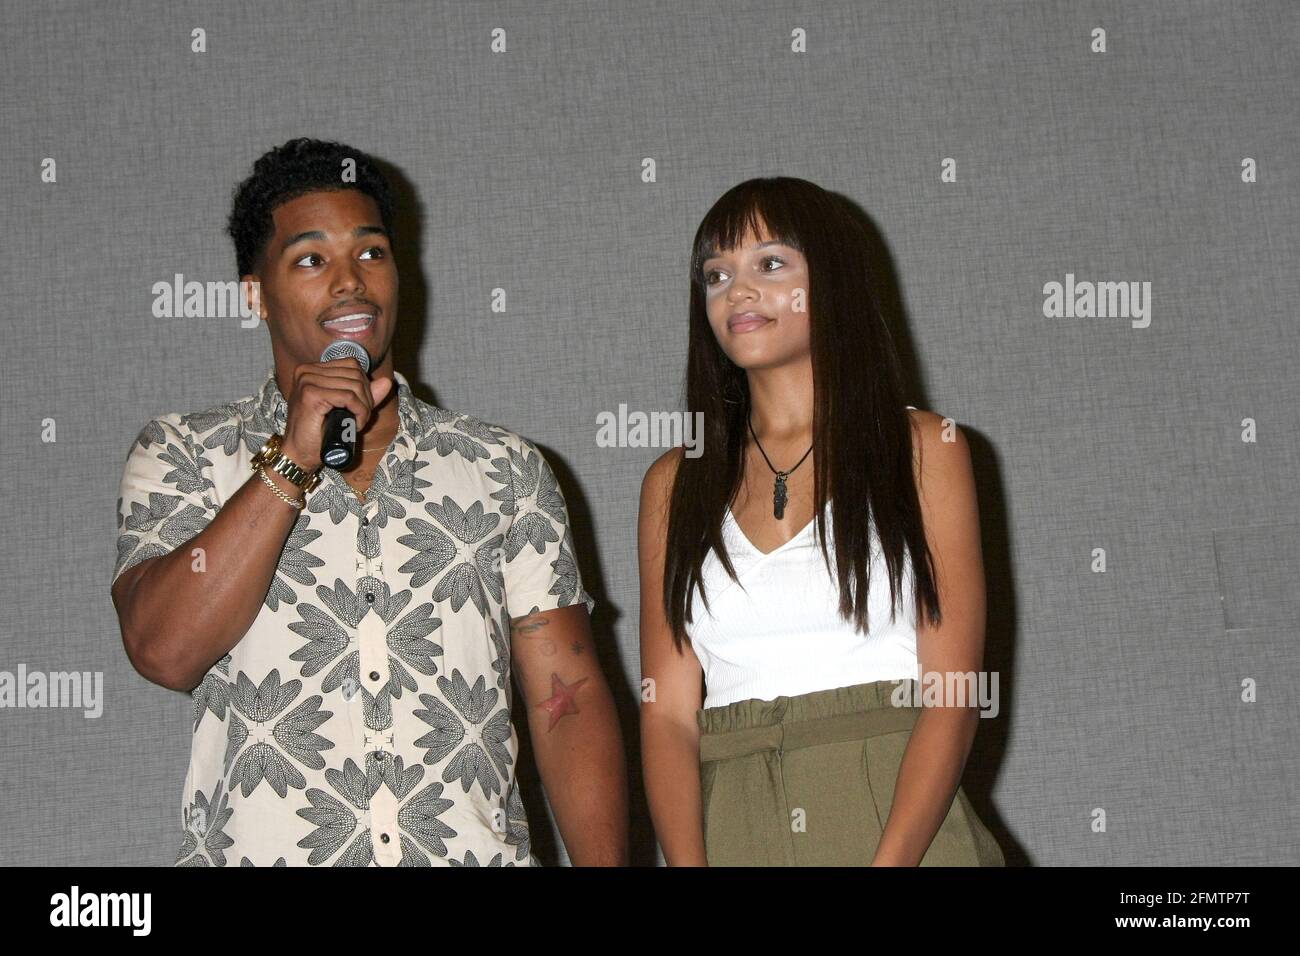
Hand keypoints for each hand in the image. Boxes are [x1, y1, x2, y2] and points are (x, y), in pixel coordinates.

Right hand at [279, 358, 393, 471]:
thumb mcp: (345, 409)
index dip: (365, 386)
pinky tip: (355, 425)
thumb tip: (387, 382)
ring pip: (355, 386)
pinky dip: (359, 412)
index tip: (362, 407)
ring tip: (357, 423)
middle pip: (355, 374)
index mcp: (312, 369)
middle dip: (367, 398)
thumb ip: (364, 394)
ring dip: (364, 408)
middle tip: (361, 418)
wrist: (299, 454)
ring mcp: (307, 381)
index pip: (352, 365)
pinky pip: (349, 397)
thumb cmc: (319, 433)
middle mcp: (307, 371)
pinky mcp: (311, 394)